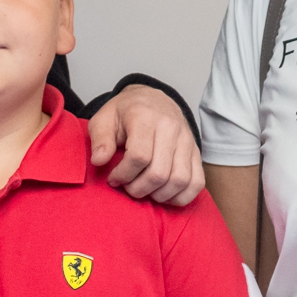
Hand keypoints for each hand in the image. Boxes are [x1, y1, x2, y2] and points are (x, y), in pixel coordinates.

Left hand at [88, 85, 203, 204]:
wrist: (153, 100)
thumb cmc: (126, 113)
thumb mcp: (104, 119)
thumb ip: (100, 139)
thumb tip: (99, 160)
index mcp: (145, 117)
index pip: (138, 156)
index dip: (123, 174)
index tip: (114, 178)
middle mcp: (171, 127)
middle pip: (159, 173)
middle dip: (139, 189)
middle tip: (128, 187)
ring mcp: (187, 140)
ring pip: (180, 180)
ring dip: (159, 195)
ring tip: (145, 190)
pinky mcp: (196, 152)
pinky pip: (197, 182)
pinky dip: (182, 196)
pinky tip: (164, 195)